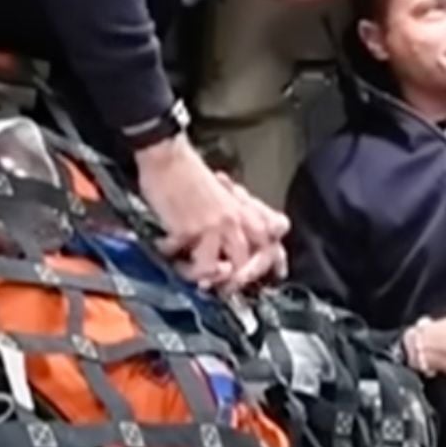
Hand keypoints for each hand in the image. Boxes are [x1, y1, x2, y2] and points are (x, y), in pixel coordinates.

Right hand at [138, 136, 289, 292]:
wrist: (168, 159)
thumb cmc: (189, 176)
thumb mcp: (222, 194)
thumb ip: (235, 214)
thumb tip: (239, 238)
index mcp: (246, 209)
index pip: (275, 235)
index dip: (277, 258)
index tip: (277, 274)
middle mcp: (239, 219)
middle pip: (256, 260)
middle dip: (241, 279)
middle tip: (224, 286)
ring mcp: (219, 226)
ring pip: (230, 268)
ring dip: (212, 277)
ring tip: (196, 275)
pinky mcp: (195, 231)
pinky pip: (199, 265)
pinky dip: (184, 267)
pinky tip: (172, 253)